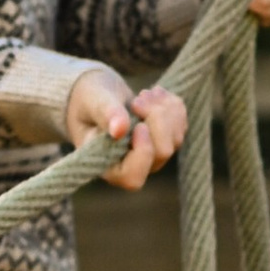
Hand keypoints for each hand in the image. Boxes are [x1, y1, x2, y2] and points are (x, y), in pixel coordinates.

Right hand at [65, 66, 187, 188]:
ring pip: (176, 139)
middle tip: (137, 100)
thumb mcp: (92, 101)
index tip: (139, 125)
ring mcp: (152, 154)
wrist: (97, 94)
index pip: (133, 178)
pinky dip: (172, 105)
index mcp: (108, 165)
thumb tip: (119, 130)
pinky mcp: (165, 139)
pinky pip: (181, 125)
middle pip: (162, 153)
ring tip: (144, 93)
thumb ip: (105, 114)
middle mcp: (133, 166)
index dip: (143, 152)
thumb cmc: (88, 101)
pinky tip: (155, 93)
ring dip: (164, 110)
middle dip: (156, 120)